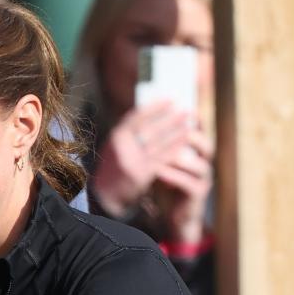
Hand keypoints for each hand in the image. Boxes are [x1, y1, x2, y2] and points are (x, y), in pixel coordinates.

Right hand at [92, 102, 191, 218]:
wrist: (104, 196)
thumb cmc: (114, 166)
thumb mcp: (116, 145)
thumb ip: (129, 131)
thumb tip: (150, 111)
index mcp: (116, 137)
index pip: (137, 116)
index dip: (155, 107)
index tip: (171, 98)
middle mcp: (123, 148)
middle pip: (151, 129)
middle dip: (171, 119)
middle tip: (187, 110)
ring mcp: (132, 161)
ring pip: (159, 144)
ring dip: (176, 133)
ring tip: (189, 124)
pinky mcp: (141, 175)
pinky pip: (161, 159)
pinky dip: (174, 149)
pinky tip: (183, 142)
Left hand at [152, 125, 214, 245]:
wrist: (172, 216)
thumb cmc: (166, 186)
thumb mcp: (163, 163)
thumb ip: (161, 146)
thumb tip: (146, 123)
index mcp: (197, 154)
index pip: (201, 132)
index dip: (197, 120)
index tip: (186, 108)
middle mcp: (204, 164)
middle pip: (207, 145)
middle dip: (193, 136)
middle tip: (178, 128)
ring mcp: (203, 179)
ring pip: (199, 164)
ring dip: (181, 157)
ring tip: (165, 152)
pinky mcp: (198, 195)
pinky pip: (188, 183)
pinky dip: (174, 176)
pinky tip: (159, 172)